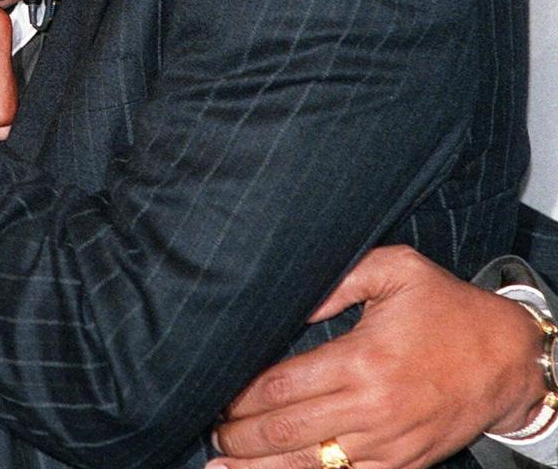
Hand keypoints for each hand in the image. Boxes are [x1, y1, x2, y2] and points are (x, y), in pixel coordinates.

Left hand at [209, 246, 545, 468]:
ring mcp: (387, 444)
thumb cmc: (446, 306)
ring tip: (221, 467)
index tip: (218, 393)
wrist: (506, 359)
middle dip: (243, 435)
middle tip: (212, 429)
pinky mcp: (401, 465)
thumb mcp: (395, 269)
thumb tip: (292, 300)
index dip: (244, 395)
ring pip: (312, 467)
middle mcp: (372, 409)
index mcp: (363, 360)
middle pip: (288, 432)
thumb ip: (337, 279)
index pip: (285, 386)